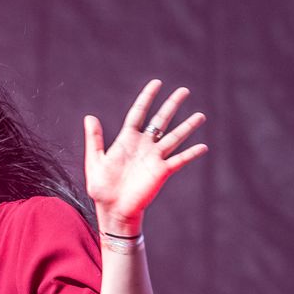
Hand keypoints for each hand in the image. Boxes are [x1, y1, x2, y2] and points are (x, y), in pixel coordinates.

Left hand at [83, 80, 207, 233]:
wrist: (113, 210)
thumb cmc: (102, 188)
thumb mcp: (95, 161)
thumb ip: (94, 139)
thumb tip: (89, 116)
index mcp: (127, 140)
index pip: (139, 112)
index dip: (147, 97)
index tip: (157, 83)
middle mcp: (144, 145)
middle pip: (161, 120)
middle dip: (172, 105)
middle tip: (184, 91)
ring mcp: (155, 158)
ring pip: (175, 137)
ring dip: (187, 126)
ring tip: (201, 115)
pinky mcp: (162, 171)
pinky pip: (180, 160)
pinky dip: (191, 153)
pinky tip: (203, 147)